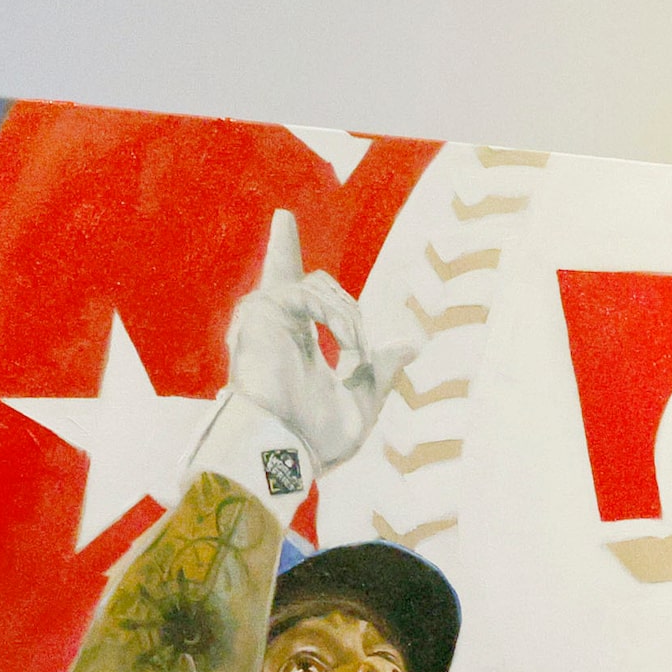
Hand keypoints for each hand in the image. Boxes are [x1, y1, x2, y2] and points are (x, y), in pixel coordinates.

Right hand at [220, 209, 409, 476]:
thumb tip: (412, 343)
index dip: (285, 250)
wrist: (288, 453)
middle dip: (350, 316)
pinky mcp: (259, 312)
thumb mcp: (364, 399)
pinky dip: (338, 318)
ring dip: (350, 320)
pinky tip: (348, 345)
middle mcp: (274, 323)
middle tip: (358, 353)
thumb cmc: (317, 437)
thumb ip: (382, 367)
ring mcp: (262, 316)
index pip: (296, 289)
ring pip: (322, 287)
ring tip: (355, 353)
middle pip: (311, 278)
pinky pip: (311, 294)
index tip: (283, 219)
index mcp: (294, 340)